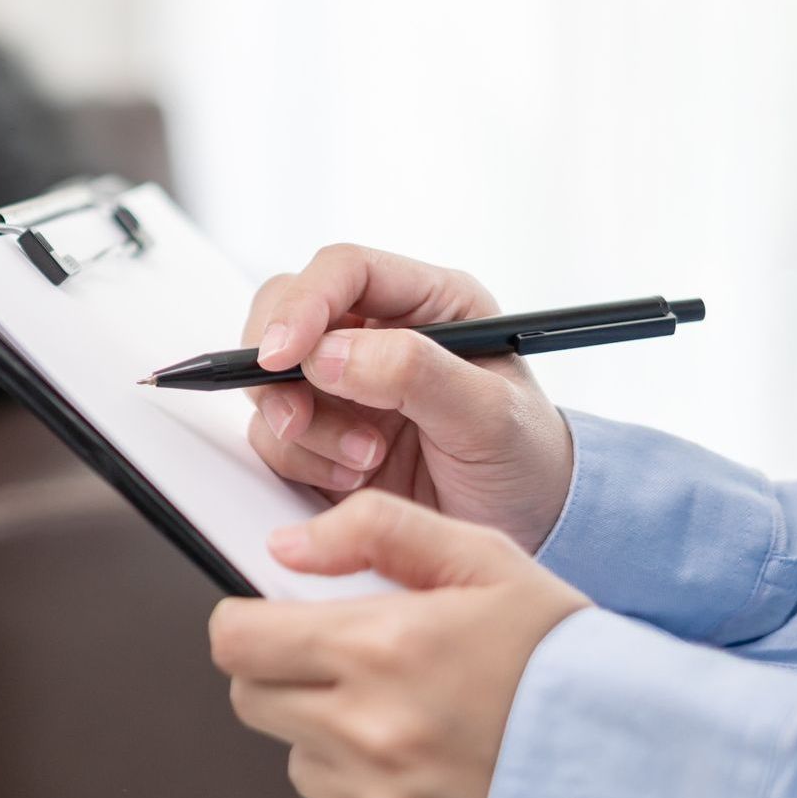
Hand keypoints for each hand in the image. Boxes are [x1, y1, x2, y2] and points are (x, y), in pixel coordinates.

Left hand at [208, 491, 589, 797]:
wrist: (642, 764)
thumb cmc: (568, 663)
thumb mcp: (485, 560)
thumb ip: (378, 531)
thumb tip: (292, 544)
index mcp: (383, 649)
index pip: (236, 639)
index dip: (250, 623)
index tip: (275, 621)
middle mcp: (372, 731)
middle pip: (249, 699)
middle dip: (284, 674)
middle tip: (352, 664)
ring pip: (295, 758)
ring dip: (330, 736)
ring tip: (410, 717)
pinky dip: (366, 793)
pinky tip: (426, 767)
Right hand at [243, 244, 571, 551]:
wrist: (527, 527)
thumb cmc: (525, 459)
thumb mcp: (490, 415)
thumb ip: (414, 372)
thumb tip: (327, 354)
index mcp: (429, 302)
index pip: (345, 270)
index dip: (303, 304)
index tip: (282, 356)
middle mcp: (378, 334)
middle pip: (284, 311)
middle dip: (280, 368)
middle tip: (298, 417)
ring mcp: (343, 384)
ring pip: (270, 378)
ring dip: (303, 427)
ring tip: (366, 460)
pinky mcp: (320, 433)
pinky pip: (272, 433)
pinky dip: (302, 460)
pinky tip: (353, 478)